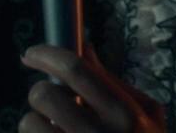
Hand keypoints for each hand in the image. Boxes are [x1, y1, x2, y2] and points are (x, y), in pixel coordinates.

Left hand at [18, 44, 167, 132]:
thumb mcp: (146, 116)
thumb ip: (114, 84)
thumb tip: (85, 49)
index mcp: (126, 115)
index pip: (75, 69)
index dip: (46, 55)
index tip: (32, 54)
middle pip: (45, 95)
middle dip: (40, 94)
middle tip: (49, 102)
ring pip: (29, 124)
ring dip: (34, 125)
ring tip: (53, 132)